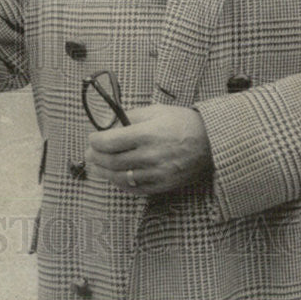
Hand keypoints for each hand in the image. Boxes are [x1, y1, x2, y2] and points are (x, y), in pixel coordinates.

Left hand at [85, 104, 212, 195]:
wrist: (211, 142)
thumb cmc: (183, 123)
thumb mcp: (157, 110)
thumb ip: (132, 116)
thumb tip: (110, 123)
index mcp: (147, 134)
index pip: (109, 142)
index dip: (95, 141)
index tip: (92, 138)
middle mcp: (150, 156)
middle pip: (111, 161)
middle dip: (95, 157)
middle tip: (89, 154)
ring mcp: (156, 173)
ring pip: (120, 177)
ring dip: (104, 173)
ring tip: (96, 167)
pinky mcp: (162, 185)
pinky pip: (135, 189)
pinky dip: (120, 184)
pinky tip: (114, 177)